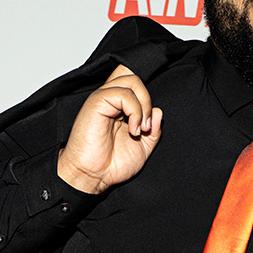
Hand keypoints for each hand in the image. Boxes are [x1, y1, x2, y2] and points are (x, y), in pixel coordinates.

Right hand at [57, 64, 162, 195]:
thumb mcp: (143, 148)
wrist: (94, 177)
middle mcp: (110, 99)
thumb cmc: (111, 165)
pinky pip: (124, 93)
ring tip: (140, 129)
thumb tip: (158, 111)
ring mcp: (103, 98)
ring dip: (144, 105)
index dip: (145, 92)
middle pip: (134, 75)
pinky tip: (133, 130)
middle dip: (147, 99)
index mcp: (118, 106)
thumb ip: (154, 131)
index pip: (133, 81)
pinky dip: (135, 111)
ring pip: (132, 80)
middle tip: (146, 126)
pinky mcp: (97, 102)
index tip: (149, 120)